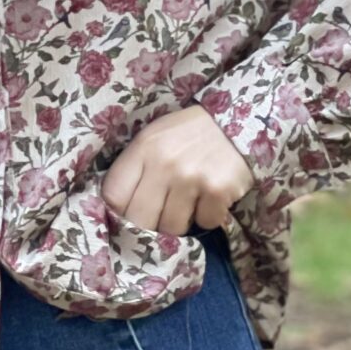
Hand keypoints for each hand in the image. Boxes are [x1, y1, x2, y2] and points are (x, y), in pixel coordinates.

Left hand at [99, 103, 253, 236]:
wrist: (237, 121)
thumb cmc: (188, 134)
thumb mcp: (154, 139)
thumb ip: (134, 169)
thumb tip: (116, 211)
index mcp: (143, 147)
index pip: (113, 195)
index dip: (118, 211)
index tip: (129, 213)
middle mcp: (164, 163)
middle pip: (139, 219)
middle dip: (148, 224)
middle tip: (159, 217)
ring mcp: (191, 177)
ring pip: (172, 227)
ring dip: (180, 222)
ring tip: (188, 201)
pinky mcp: (218, 190)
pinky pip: (205, 223)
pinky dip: (209, 216)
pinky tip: (211, 198)